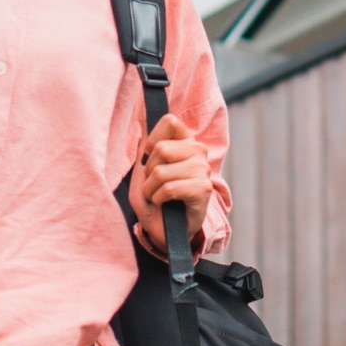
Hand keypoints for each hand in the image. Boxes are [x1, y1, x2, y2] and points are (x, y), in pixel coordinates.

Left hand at [130, 113, 212, 252]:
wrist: (164, 229)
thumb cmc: (154, 197)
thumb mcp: (144, 167)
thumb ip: (145, 143)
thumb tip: (142, 116)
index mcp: (185, 141)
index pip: (169, 121)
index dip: (151, 140)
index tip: (150, 158)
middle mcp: (198, 151)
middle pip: (161, 148)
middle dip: (149, 171)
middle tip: (155, 183)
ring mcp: (203, 170)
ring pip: (161, 171)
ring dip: (151, 188)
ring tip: (159, 195)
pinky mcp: (203, 189)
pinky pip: (169, 188)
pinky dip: (159, 199)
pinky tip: (165, 203)